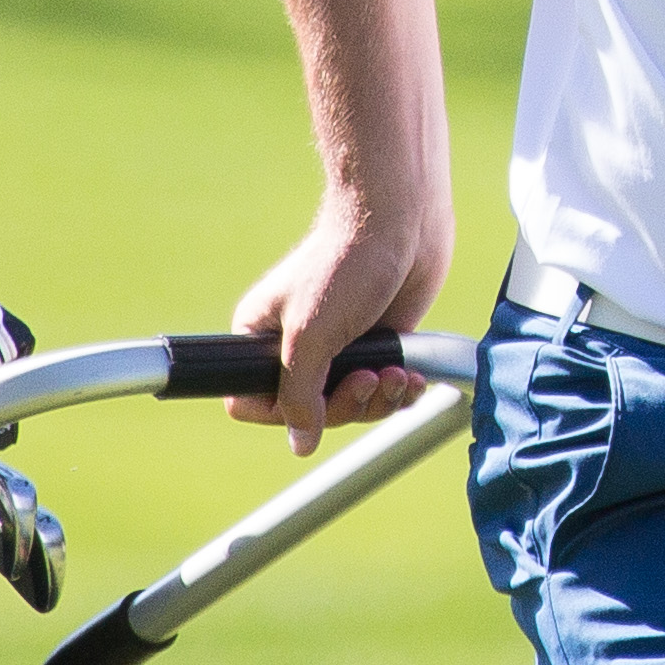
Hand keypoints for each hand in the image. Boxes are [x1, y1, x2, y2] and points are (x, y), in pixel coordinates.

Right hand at [228, 181, 446, 455]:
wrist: (400, 221)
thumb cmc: (345, 264)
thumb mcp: (309, 336)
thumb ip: (298, 396)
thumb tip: (301, 443)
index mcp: (260, 337)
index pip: (253, 401)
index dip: (286, 414)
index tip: (318, 401)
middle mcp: (296, 346)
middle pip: (312, 411)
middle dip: (347, 404)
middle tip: (368, 379)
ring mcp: (338, 346)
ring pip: (351, 404)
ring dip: (378, 400)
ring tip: (396, 376)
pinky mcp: (376, 344)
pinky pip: (382, 390)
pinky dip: (398, 391)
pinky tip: (411, 378)